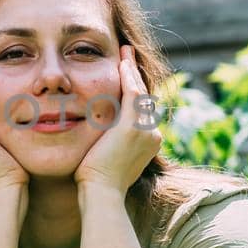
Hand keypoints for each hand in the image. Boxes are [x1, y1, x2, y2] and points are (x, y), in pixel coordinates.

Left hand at [73, 45, 162, 196]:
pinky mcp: (133, 125)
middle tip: (127, 57)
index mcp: (148, 143)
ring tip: (125, 53)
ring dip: (131, 70)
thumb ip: (107, 144)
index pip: (141, 110)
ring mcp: (145, 130)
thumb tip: (95, 139)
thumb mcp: (106, 159)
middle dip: (135, 76)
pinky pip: (132, 92)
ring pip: (139, 92)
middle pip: (143, 98)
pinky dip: (128, 75)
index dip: (134, 91)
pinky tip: (121, 62)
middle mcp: (152, 135)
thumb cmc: (95, 183)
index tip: (126, 77)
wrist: (101, 193)